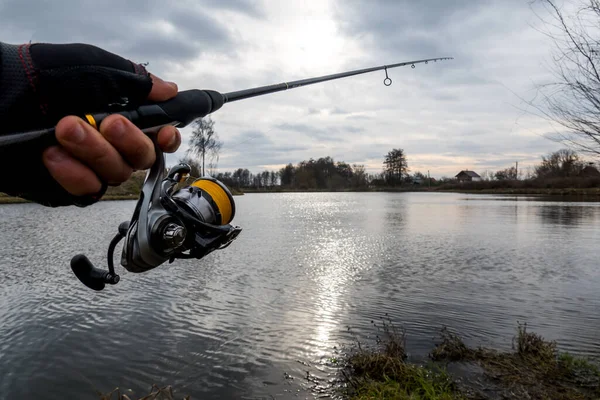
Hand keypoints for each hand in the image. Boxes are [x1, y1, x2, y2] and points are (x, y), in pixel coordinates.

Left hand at [42, 74, 181, 196]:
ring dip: (95, 152)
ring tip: (66, 128)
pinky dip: (72, 173)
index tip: (165, 134)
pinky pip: (86, 191)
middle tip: (109, 123)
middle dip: (129, 141)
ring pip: (116, 175)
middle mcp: (109, 143)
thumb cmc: (39, 74)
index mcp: (121, 115)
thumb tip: (168, 88)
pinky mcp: (66, 185)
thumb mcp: (94, 66)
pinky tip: (53, 154)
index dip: (167, 138)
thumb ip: (134, 81)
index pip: (158, 136)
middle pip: (142, 159)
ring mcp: (88, 166)